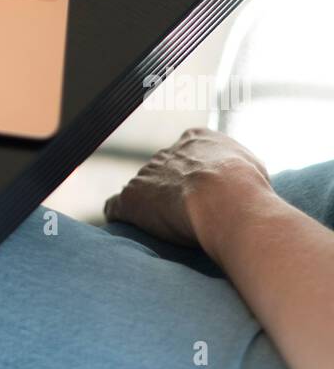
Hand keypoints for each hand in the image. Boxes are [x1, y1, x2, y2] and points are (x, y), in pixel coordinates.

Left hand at [103, 128, 271, 250]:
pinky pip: (116, 206)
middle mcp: (168, 152)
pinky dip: (120, 215)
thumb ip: (237, 167)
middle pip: (163, 171)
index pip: (187, 152)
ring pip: (141, 189)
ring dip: (148, 207)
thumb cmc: (245, 187)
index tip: (201, 194)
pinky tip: (127, 226)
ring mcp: (146, 174)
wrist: (225, 200)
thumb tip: (240, 175)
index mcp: (195, 140)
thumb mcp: (251, 166)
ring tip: (163, 228)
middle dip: (170, 191)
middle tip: (185, 216)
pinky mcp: (131, 198)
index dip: (193, 175)